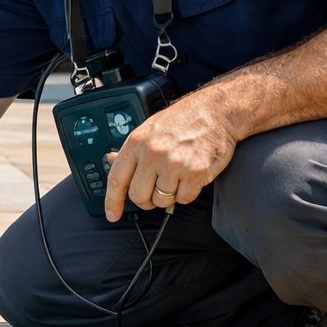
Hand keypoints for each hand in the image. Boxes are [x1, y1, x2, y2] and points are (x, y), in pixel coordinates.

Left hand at [102, 98, 237, 220]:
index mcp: (137, 143)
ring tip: (176, 177)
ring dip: (168, 195)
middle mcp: (153, 154)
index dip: (112, 201)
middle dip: (146, 200)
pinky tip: (190, 176)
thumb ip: (131, 150)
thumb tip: (111, 160)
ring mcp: (174, 164)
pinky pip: (184, 198)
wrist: (215, 111)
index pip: (117, 178)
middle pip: (139, 195)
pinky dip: (187, 192)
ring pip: (162, 200)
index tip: (112, 214)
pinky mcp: (194, 172)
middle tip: (154, 192)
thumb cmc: (182, 119)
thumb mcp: (149, 129)